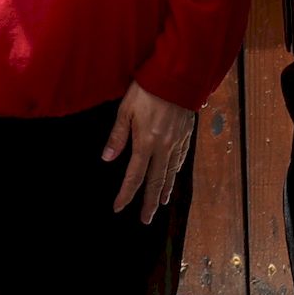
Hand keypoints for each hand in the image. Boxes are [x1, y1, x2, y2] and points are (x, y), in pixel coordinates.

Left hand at [101, 83, 197, 223]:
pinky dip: (175, 171)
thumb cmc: (148, 89)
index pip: (134, 176)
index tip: (118, 207)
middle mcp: (163, 146)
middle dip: (150, 202)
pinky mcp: (186, 134)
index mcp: (145, 142)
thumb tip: (107, 158)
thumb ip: (117, 136)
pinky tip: (172, 175)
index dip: (126, 194)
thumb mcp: (126, 109)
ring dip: (164, 190)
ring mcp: (177, 141)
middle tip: (146, 219)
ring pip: (170, 173)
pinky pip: (180, 158)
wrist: (178, 75)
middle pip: (156, 181)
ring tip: (161, 203)